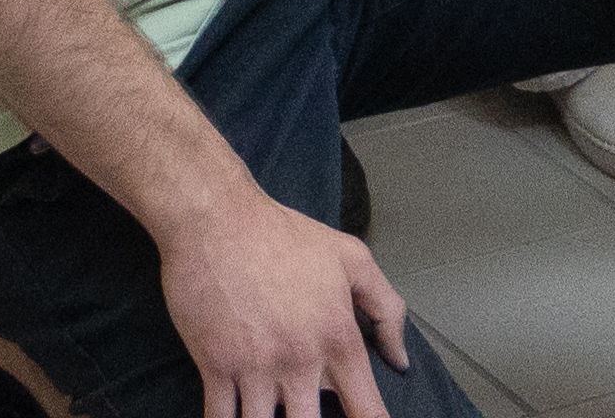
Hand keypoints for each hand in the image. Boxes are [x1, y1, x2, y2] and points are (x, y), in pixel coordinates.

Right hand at [154, 183, 414, 417]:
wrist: (216, 218)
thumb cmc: (282, 235)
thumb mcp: (350, 258)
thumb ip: (386, 309)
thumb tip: (399, 360)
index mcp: (338, 338)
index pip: (367, 410)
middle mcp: (300, 361)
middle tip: (305, 411)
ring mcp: (255, 367)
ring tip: (268, 408)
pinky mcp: (214, 366)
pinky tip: (235, 415)